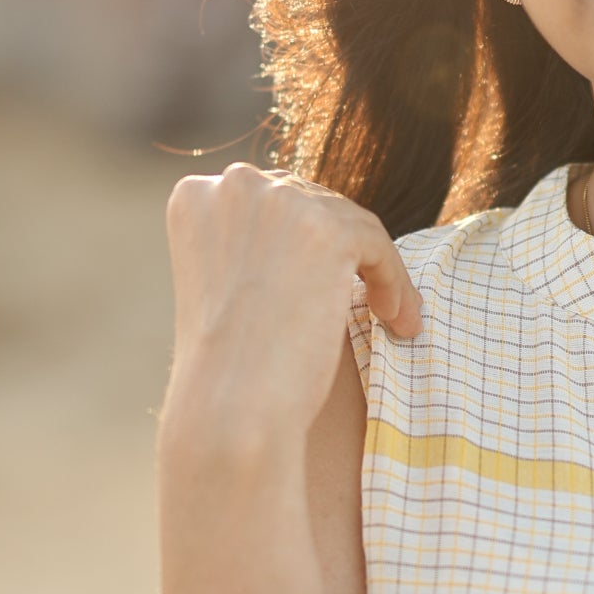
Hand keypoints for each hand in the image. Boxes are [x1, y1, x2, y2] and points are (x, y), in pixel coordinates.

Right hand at [163, 163, 421, 440]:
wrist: (231, 407)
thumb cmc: (225, 367)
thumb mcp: (226, 284)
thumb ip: (256, 244)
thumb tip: (308, 232)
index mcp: (197, 195)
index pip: (272, 200)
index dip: (303, 240)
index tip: (322, 281)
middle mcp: (233, 186)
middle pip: (313, 203)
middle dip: (342, 252)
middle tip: (368, 299)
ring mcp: (281, 203)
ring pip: (351, 224)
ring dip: (375, 270)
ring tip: (391, 316)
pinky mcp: (327, 231)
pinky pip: (378, 246)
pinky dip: (394, 281)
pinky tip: (396, 321)